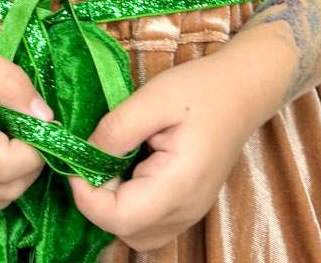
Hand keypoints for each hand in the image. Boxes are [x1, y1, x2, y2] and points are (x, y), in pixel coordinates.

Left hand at [68, 49, 256, 249]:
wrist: (243, 90)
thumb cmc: (200, 88)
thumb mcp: (153, 97)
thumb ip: (116, 130)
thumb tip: (85, 157)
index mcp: (179, 184)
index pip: (120, 217)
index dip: (87, 197)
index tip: (78, 161)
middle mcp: (186, 211)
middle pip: (125, 229)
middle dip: (98, 199)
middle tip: (98, 156)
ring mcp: (190, 213)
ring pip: (136, 232)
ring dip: (113, 205)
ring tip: (116, 162)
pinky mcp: (188, 206)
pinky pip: (149, 223)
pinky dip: (130, 205)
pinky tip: (132, 170)